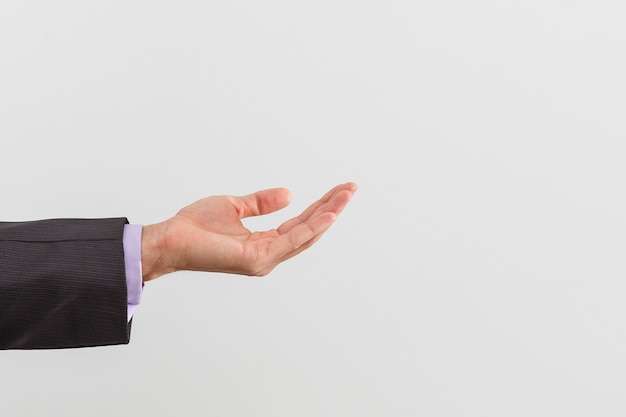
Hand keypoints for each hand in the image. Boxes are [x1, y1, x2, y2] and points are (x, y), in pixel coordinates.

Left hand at [141, 182, 356, 280]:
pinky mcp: (257, 259)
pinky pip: (291, 241)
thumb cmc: (196, 227)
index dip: (321, 206)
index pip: (300, 224)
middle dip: (331, 208)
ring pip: (306, 235)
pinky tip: (327, 213)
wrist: (170, 239)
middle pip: (309, 230)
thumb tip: (289, 194)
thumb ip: (262, 203)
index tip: (339, 189)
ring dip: (328, 214)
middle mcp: (269, 255)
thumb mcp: (235, 207)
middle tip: (351, 188)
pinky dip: (311, 227)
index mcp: (264, 243)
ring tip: (346, 195)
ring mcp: (265, 260)